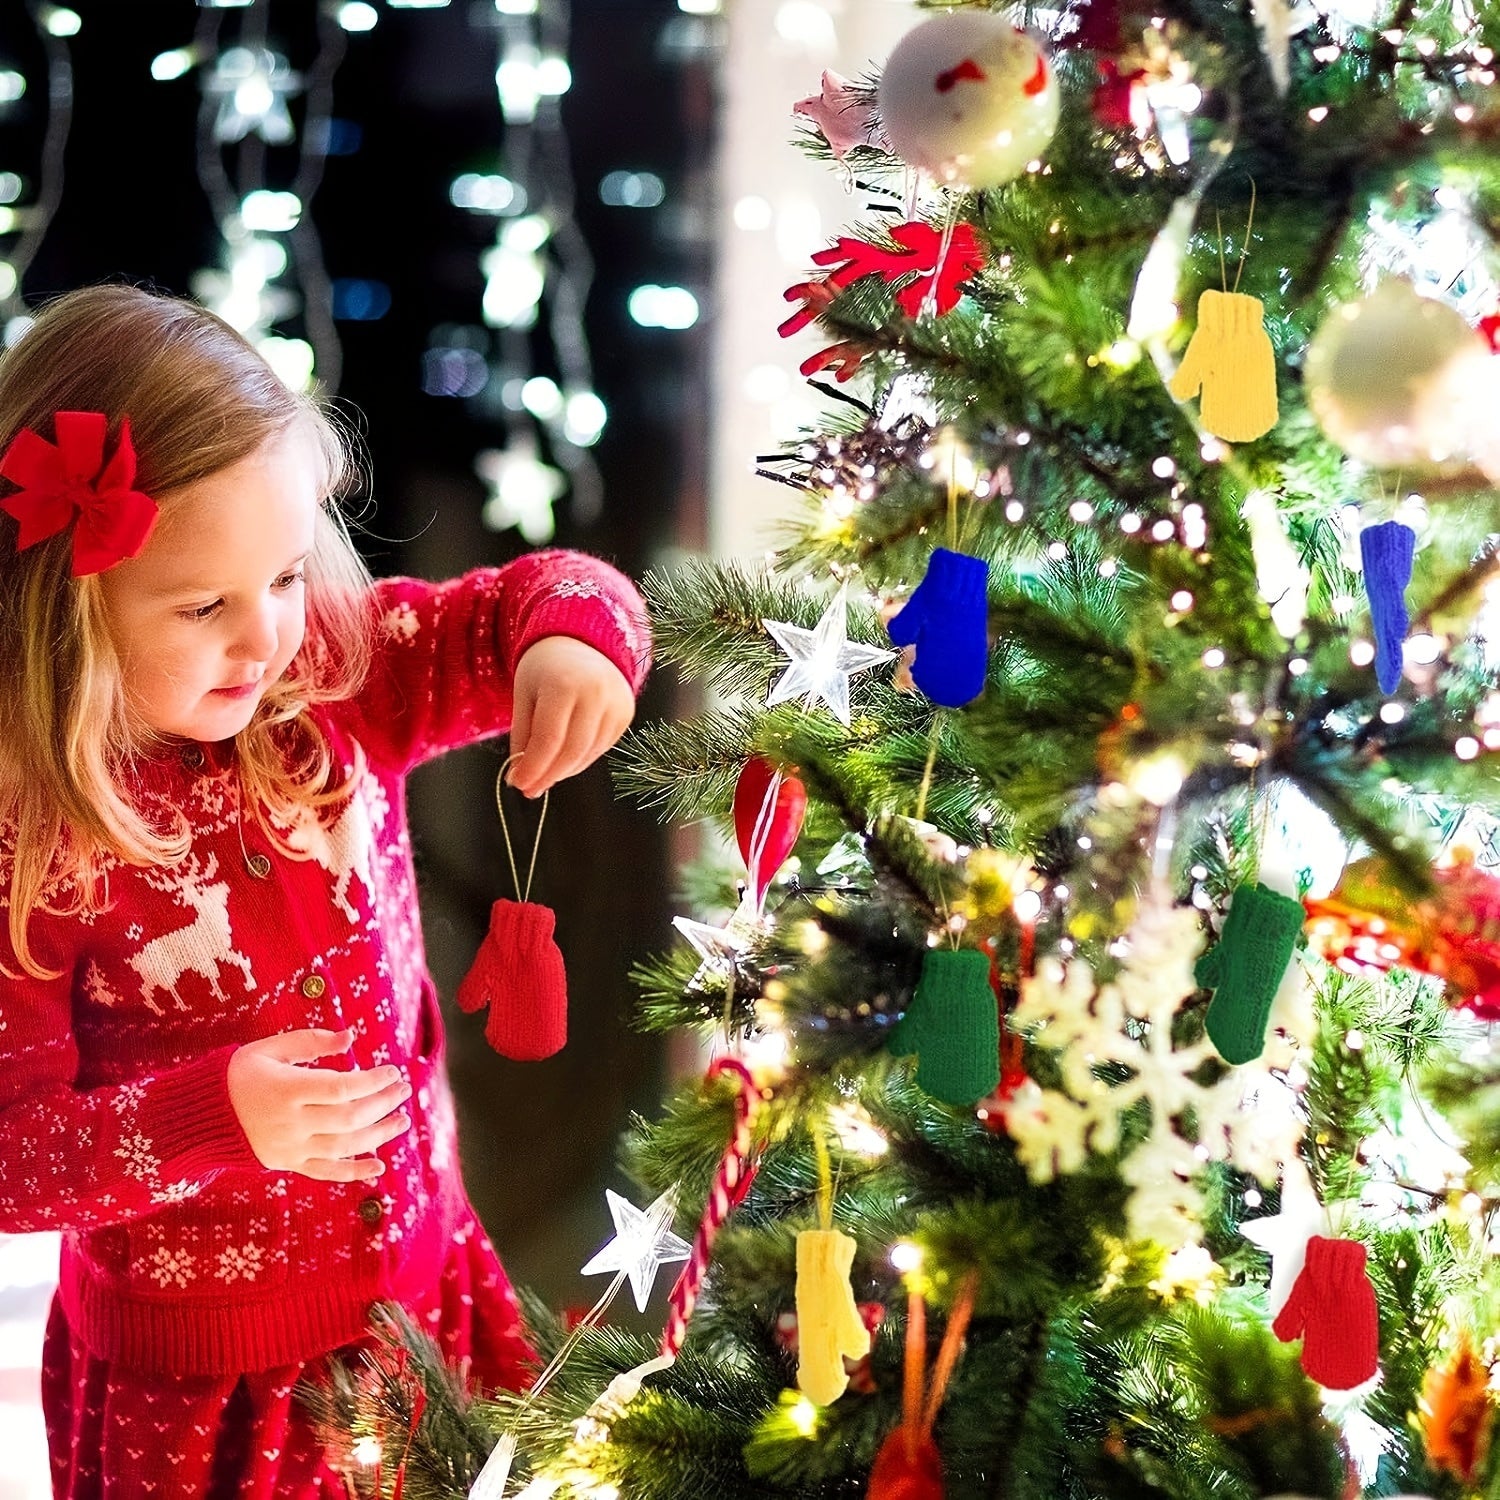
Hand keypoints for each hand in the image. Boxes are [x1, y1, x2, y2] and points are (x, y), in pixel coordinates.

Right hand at [226, 1028, 410, 1182]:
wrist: (201, 1117)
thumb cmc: (238, 1075)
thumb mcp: (269, 1049)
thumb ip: (311, 1042)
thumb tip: (351, 1037)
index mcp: (287, 1090)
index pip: (342, 1088)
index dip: (372, 1081)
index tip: (393, 1071)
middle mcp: (291, 1123)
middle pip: (349, 1117)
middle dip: (383, 1104)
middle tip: (404, 1090)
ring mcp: (291, 1147)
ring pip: (345, 1146)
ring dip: (379, 1134)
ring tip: (402, 1119)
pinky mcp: (288, 1164)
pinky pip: (326, 1172)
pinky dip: (354, 1172)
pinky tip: (379, 1166)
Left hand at [507, 635, 635, 797]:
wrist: (581, 644)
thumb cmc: (545, 670)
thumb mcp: (524, 695)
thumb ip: (522, 736)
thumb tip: (521, 778)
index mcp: (564, 684)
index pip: (549, 739)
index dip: (533, 767)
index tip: (518, 783)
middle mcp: (596, 693)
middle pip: (571, 751)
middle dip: (548, 775)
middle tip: (530, 789)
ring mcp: (615, 704)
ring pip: (588, 754)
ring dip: (564, 770)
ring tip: (545, 773)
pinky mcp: (625, 714)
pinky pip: (601, 748)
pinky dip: (580, 759)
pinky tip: (565, 758)